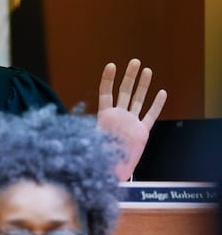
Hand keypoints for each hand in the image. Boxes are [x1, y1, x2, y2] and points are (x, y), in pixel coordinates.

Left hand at [96, 58, 166, 180]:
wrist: (111, 172)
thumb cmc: (97, 157)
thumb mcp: (87, 141)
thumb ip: (85, 132)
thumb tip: (73, 127)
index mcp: (105, 116)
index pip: (106, 93)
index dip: (108, 79)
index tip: (111, 66)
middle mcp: (119, 116)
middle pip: (124, 91)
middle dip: (130, 76)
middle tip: (135, 61)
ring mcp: (131, 122)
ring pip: (138, 100)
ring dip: (143, 85)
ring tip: (147, 70)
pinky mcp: (142, 132)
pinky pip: (151, 115)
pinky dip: (157, 104)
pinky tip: (162, 93)